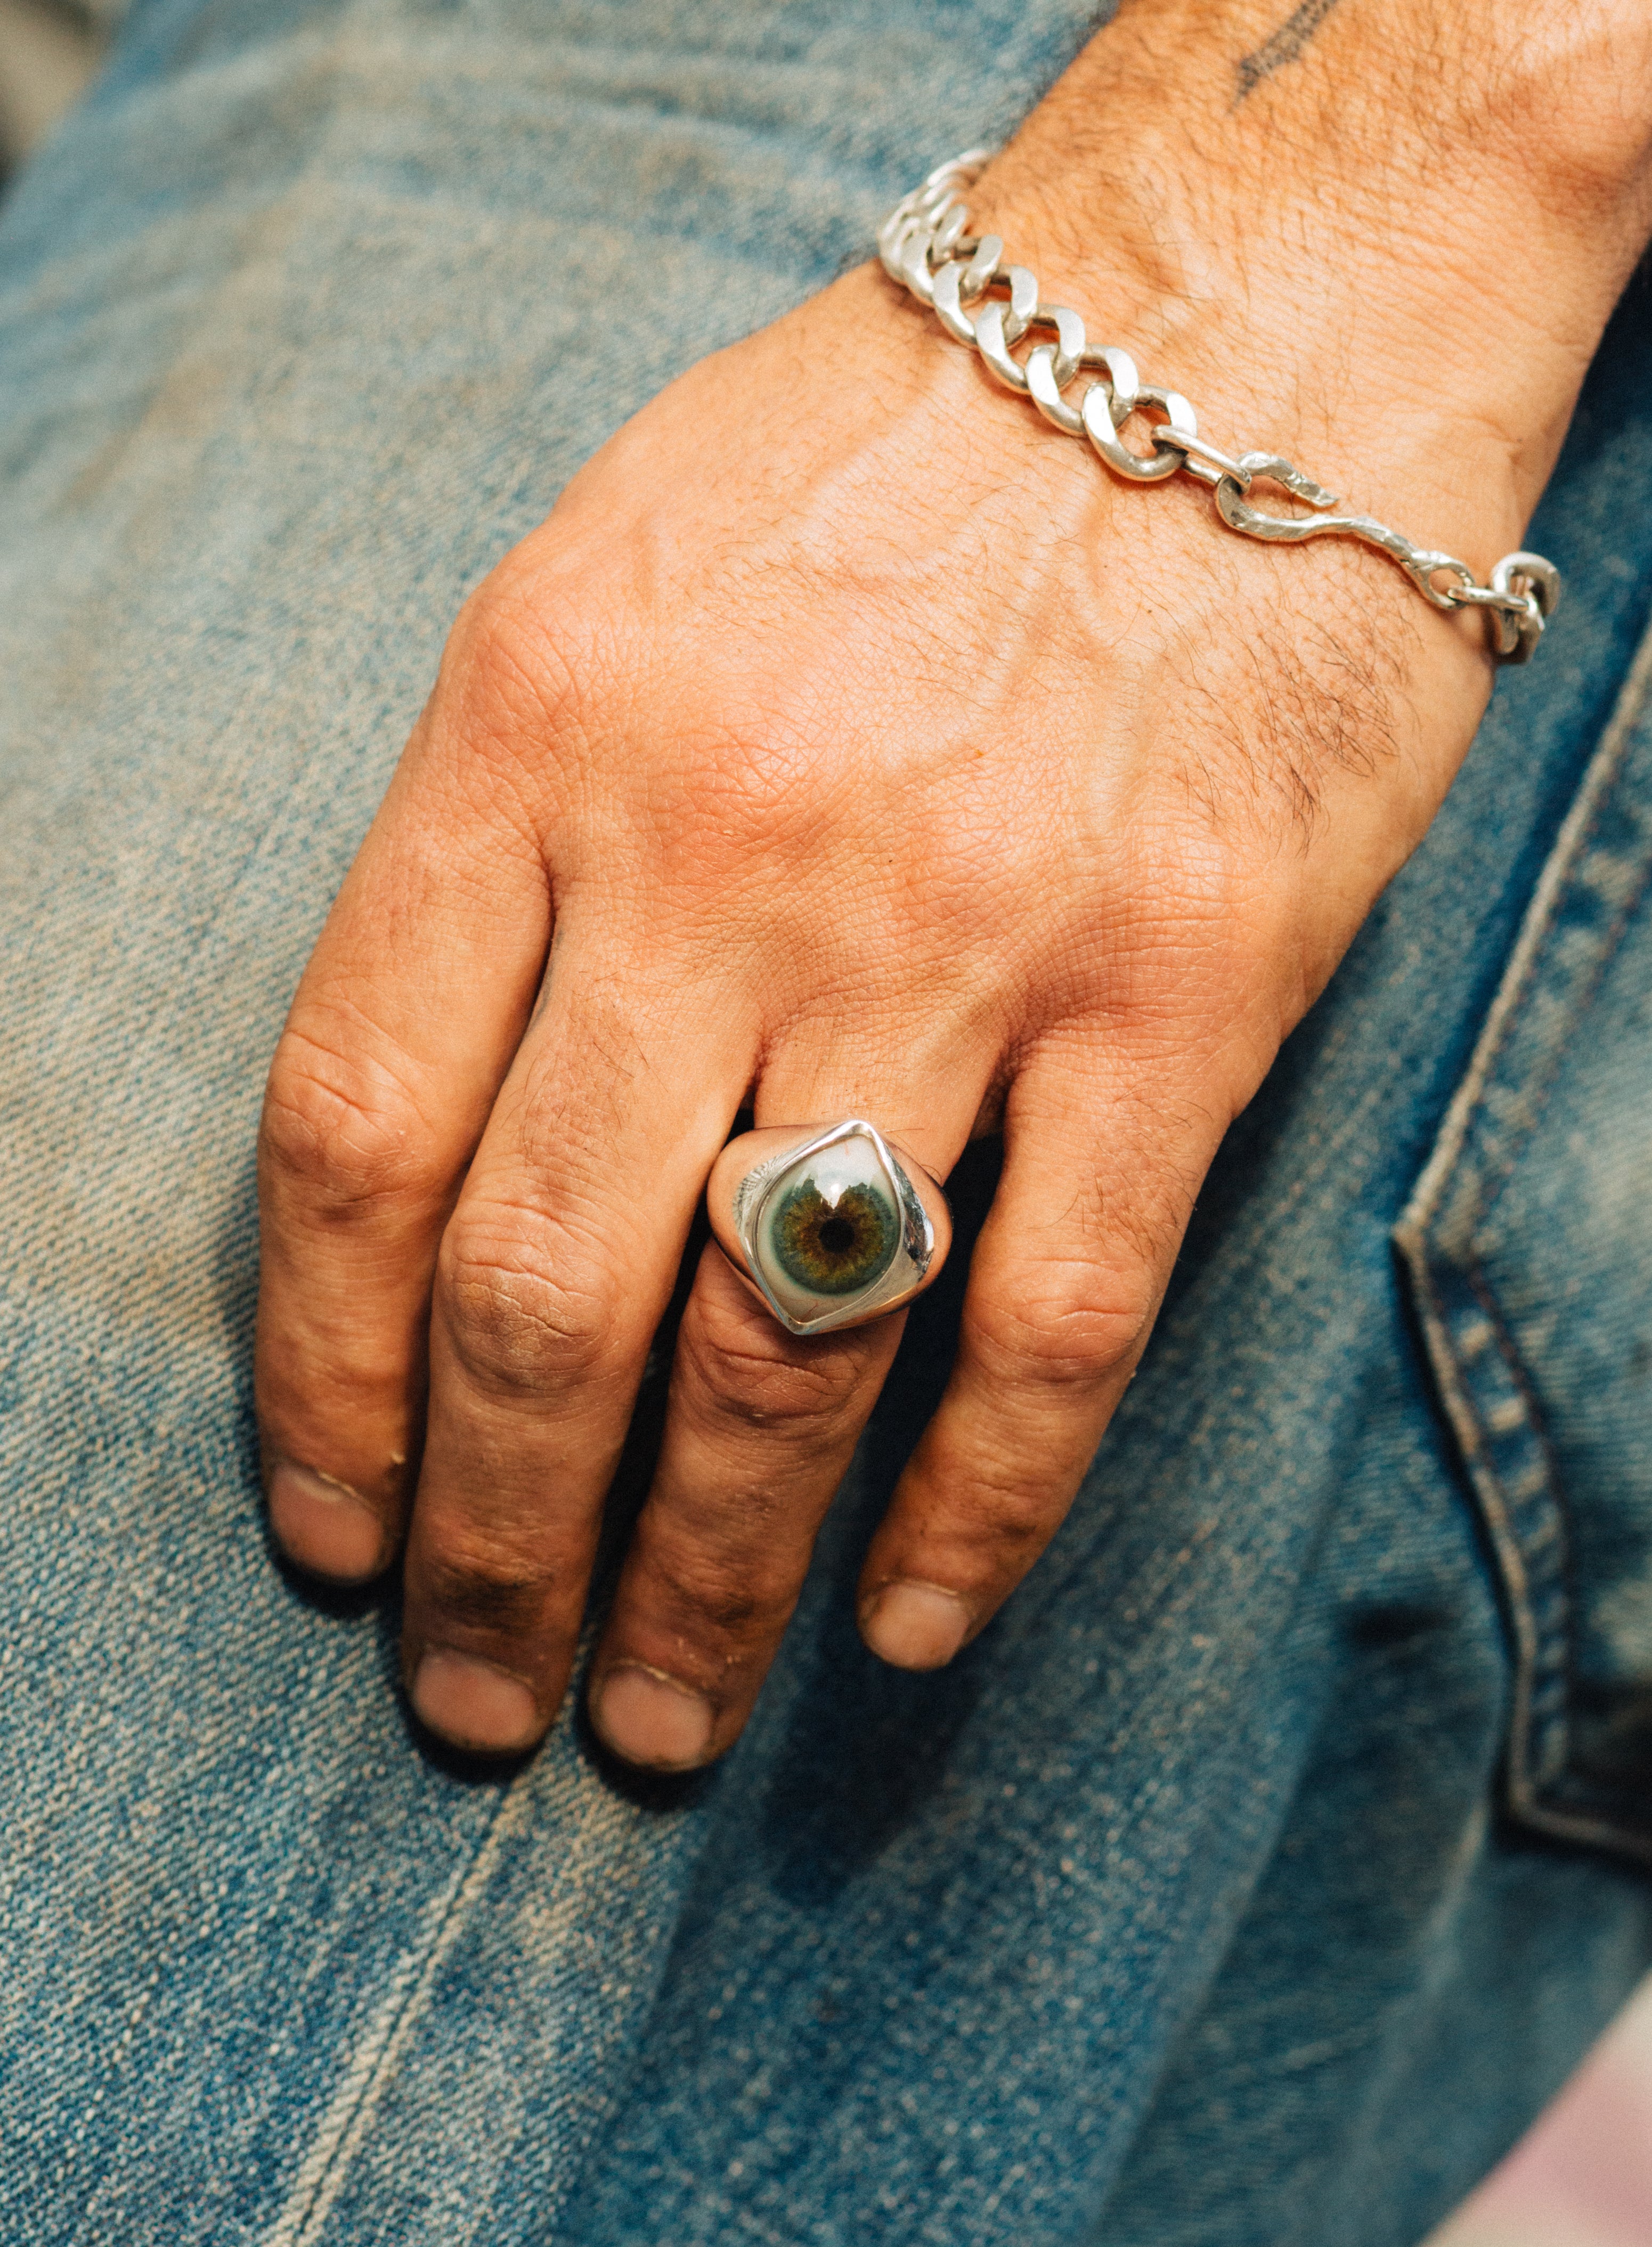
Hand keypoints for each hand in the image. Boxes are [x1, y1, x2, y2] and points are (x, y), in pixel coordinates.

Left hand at [254, 0, 1648, 1765]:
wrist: (1222, 320)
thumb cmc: (879, 463)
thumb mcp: (596, 589)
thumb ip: (490, 858)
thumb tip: (430, 1155)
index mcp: (535, 737)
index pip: (354, 1134)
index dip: (319, 1384)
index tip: (335, 1538)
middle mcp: (723, 853)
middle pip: (545, 1294)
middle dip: (492, 1544)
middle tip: (478, 1701)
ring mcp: (960, 929)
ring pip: (782, 1348)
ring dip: (703, 1576)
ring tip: (659, 1718)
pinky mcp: (1181, 985)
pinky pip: (1054, 1319)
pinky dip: (979, 1511)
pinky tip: (914, 1629)